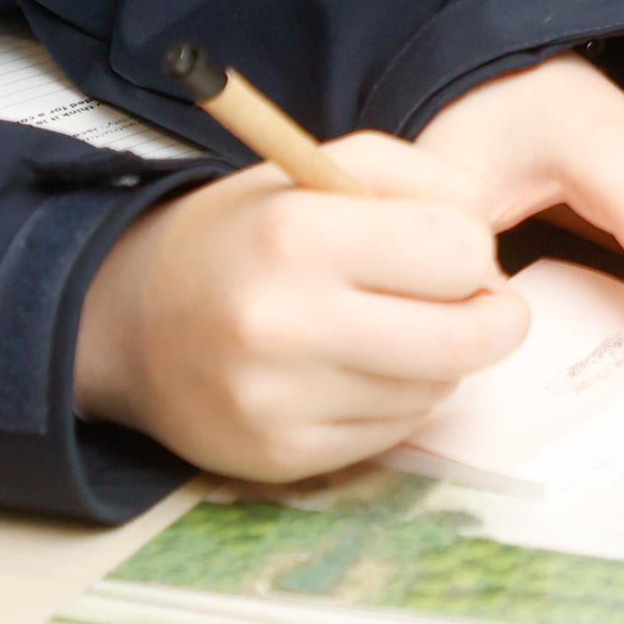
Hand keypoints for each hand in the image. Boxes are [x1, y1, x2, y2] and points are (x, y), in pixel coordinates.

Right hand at [73, 132, 529, 480]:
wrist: (132, 319)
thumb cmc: (251, 234)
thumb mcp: (328, 167)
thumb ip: (429, 179)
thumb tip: (491, 242)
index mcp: (297, 236)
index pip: (460, 253)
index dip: (473, 249)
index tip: (450, 249)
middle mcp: (284, 324)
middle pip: (468, 337)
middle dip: (490, 316)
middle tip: (469, 301)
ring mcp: (280, 400)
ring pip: (438, 388)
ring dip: (438, 360)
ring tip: (389, 328)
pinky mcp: (282, 456)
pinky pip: (395, 432)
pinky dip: (396, 400)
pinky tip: (355, 370)